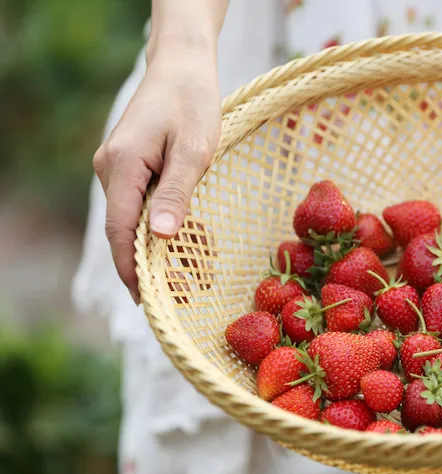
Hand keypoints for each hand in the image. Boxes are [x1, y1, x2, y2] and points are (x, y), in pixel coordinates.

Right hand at [93, 46, 219, 302]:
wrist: (181, 69)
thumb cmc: (192, 104)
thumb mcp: (194, 150)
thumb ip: (177, 192)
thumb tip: (161, 237)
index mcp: (122, 165)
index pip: (121, 229)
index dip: (132, 268)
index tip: (147, 301)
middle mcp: (111, 170)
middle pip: (126, 229)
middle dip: (150, 265)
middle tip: (179, 296)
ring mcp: (118, 169)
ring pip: (136, 220)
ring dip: (162, 248)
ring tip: (194, 275)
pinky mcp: (130, 167)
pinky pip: (143, 205)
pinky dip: (165, 226)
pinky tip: (192, 242)